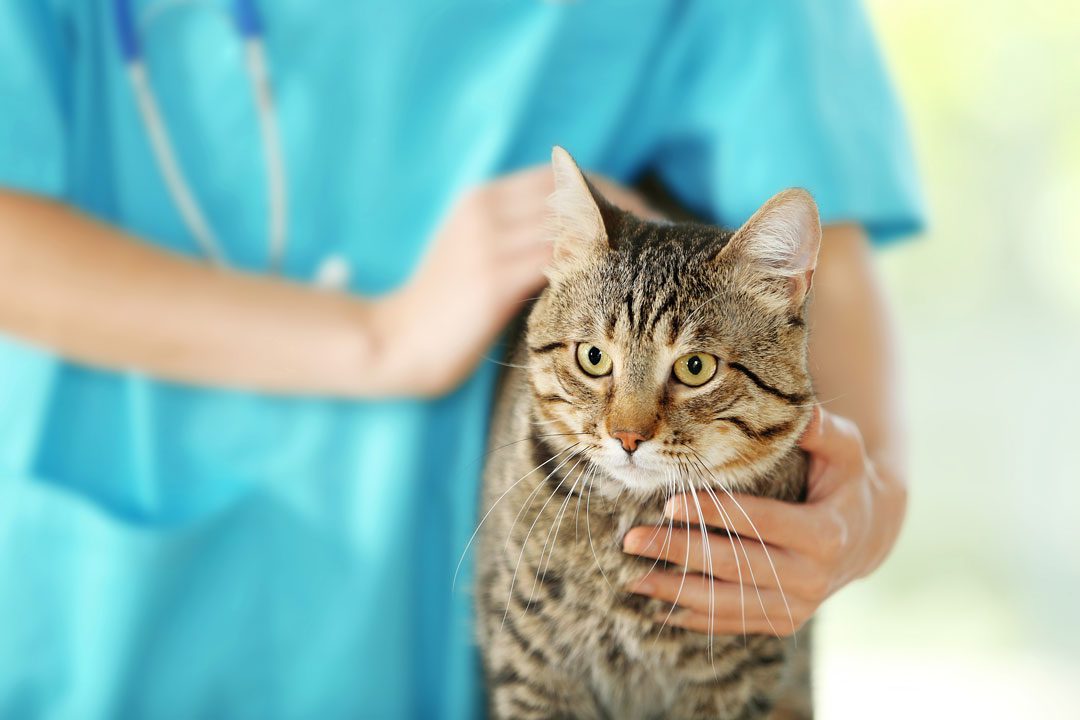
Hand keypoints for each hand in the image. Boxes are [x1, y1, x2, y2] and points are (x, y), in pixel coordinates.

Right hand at [371, 166, 653, 396]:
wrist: (394, 342)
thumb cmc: (443, 310)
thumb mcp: (476, 259)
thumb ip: (518, 242)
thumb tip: (580, 245)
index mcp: (484, 199)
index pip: (562, 178)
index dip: (610, 192)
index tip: (647, 214)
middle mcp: (487, 210)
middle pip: (574, 194)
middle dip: (626, 212)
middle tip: (665, 238)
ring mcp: (488, 242)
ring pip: (571, 225)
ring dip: (619, 242)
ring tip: (656, 264)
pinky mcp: (491, 279)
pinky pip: (556, 261)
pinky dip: (594, 267)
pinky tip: (623, 285)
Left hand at [621, 406, 906, 635]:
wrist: (864, 535)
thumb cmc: (844, 480)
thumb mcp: (845, 450)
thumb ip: (822, 431)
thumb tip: (802, 411)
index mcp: (825, 533)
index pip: (760, 522)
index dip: (714, 514)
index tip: (670, 504)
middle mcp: (812, 578)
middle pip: (734, 565)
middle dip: (679, 552)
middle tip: (633, 540)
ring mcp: (796, 606)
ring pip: (728, 603)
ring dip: (677, 592)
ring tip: (633, 579)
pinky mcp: (782, 622)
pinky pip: (733, 622)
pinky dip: (695, 618)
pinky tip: (658, 608)